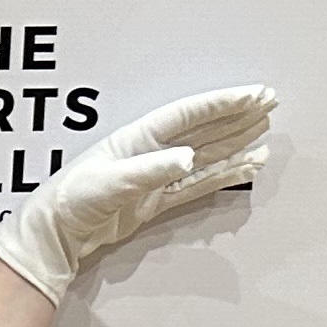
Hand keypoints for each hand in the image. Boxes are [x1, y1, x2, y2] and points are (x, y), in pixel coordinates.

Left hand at [0, 85, 274, 305]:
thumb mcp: (112, 182)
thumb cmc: (74, 199)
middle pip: (205, 127)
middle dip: (237, 115)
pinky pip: (199, 183)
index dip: (224, 103)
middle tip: (270, 103)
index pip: (192, 113)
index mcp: (140, 136)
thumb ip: (152, 170)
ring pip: (207, 153)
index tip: (254, 95)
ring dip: (235, 142)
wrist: (57, 231)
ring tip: (264, 132)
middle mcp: (152, 150)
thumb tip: (187, 159)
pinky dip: (223, 175)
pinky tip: (243, 167)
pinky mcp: (156, 198)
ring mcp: (156, 174)